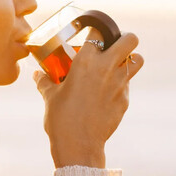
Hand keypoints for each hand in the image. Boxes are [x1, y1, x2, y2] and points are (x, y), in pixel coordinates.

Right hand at [33, 28, 143, 167]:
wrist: (78, 145)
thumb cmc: (60, 118)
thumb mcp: (50, 97)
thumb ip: (45, 81)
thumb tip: (38, 74)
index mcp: (85, 61)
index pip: (98, 31)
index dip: (97, 30)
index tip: (94, 34)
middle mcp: (106, 68)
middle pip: (130, 39)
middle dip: (126, 38)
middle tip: (116, 44)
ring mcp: (119, 84)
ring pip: (137, 61)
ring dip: (131, 59)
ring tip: (119, 64)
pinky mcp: (125, 100)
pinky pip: (127, 85)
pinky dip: (120, 85)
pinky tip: (107, 94)